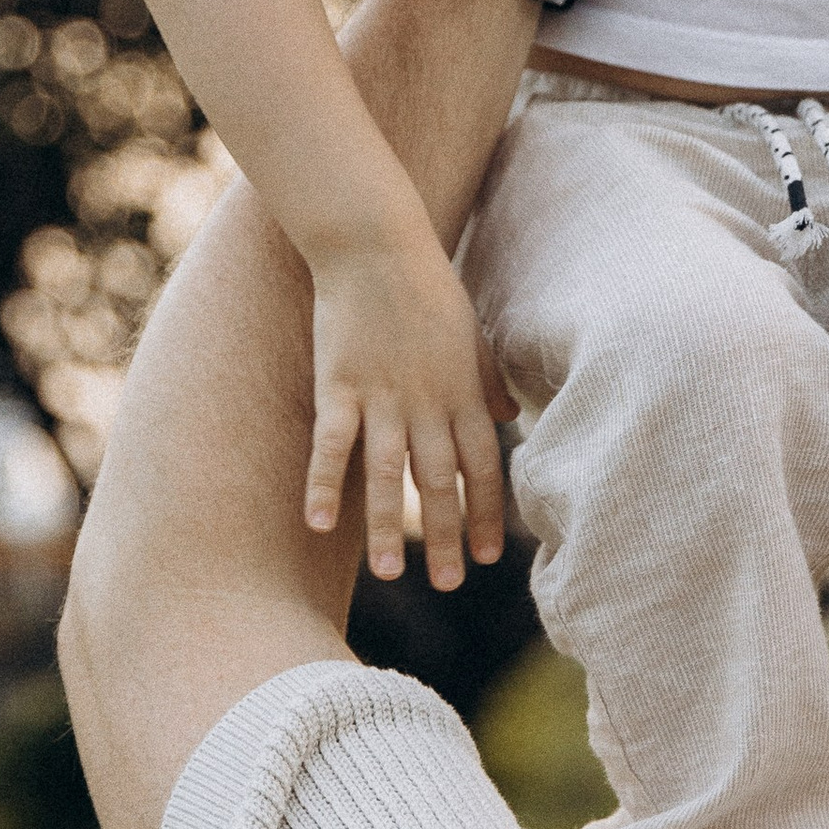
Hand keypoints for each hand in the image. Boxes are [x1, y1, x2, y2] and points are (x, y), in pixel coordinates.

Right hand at [305, 224, 512, 589]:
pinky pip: (332, 445)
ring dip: (389, 527)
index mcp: (463, 391)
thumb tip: (508, 413)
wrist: (377, 245)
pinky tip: (321, 526)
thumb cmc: (426, 287)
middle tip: (450, 583)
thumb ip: (487, 378)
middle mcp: (428, 401)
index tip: (491, 556)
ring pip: (388, 473)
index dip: (487, 512)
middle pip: (440, 480)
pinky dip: (326, 485)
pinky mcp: (338, 385)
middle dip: (446, 534)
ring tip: (392, 575)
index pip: (483, 465)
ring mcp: (382, 395)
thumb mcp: (471, 333)